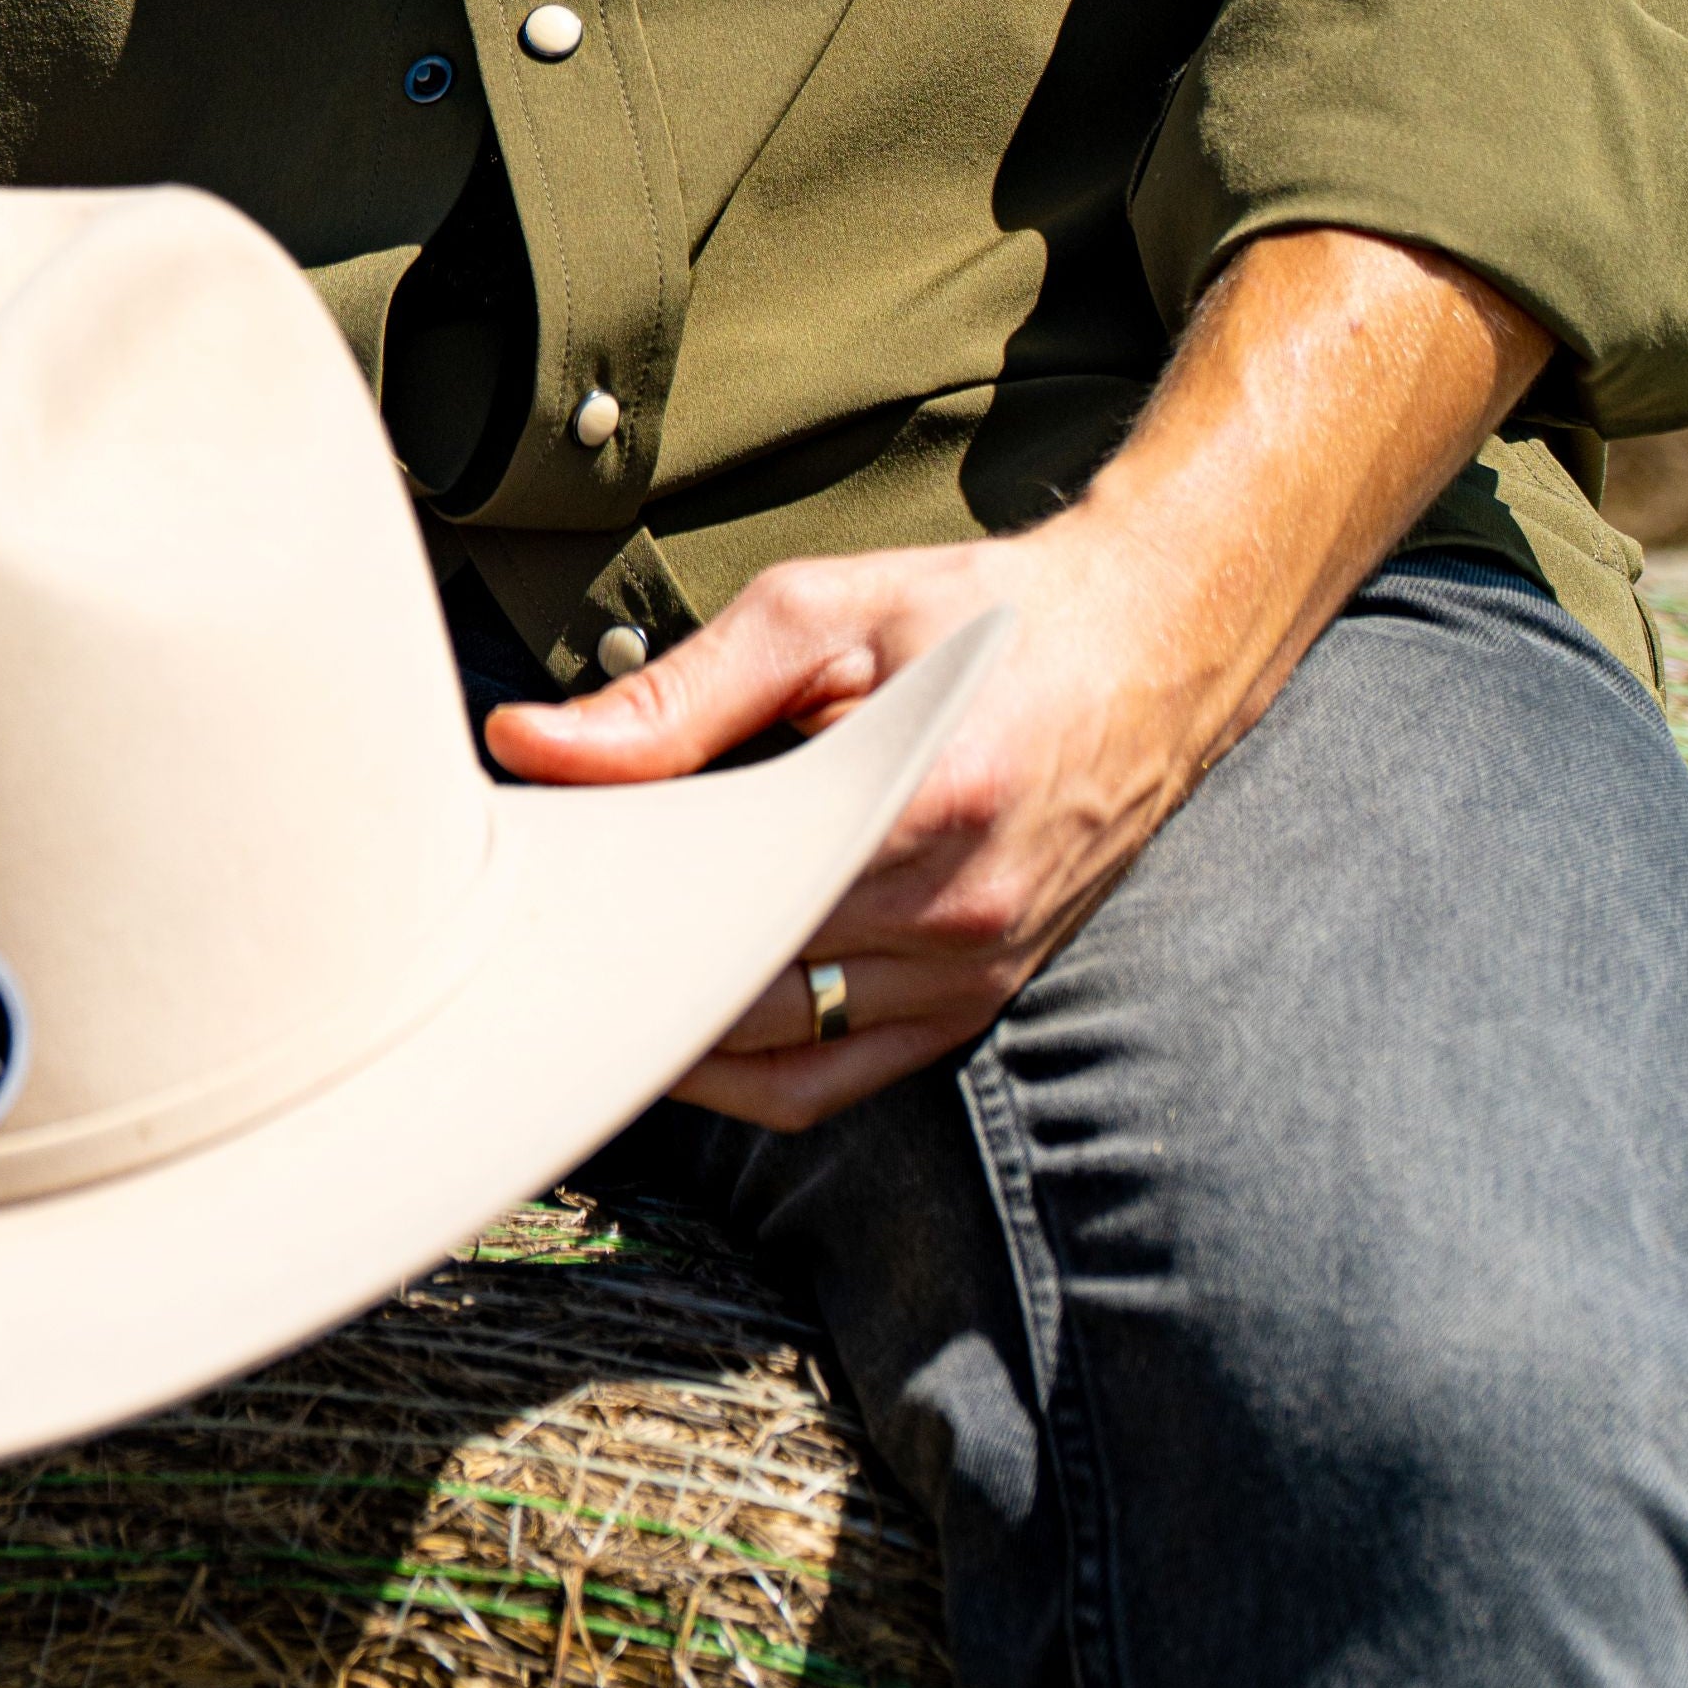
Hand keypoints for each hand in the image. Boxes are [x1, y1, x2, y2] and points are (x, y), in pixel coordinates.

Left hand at [487, 511, 1215, 1122]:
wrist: (1156, 644)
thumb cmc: (987, 616)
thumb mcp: (823, 610)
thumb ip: (677, 693)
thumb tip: (531, 745)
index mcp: (927, 804)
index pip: (726, 907)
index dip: (613, 911)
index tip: (532, 885)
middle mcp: (961, 914)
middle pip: (739, 996)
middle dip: (628, 972)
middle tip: (535, 929)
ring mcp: (976, 976)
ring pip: (778, 1059)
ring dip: (677, 1030)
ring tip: (594, 969)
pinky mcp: (978, 1003)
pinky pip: (835, 1077)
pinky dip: (747, 1066)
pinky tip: (685, 1012)